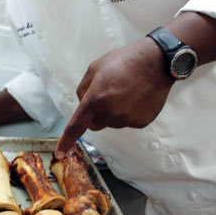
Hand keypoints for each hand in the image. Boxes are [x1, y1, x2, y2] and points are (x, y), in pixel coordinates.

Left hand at [55, 37, 173, 157]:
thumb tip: (82, 104)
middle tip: (106, 96)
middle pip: (94, 125)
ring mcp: (127, 120)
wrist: (156, 62)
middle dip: (95, 115)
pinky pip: (128, 122)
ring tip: (125, 92)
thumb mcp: (95, 68)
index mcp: (95, 99)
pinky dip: (129, 112)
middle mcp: (110, 113)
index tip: (60, 153)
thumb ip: (83, 89)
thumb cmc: (123, 61)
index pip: (76, 126)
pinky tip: (136, 97)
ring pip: (112, 123)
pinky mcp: (141, 122)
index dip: (66, 141)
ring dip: (114, 112)